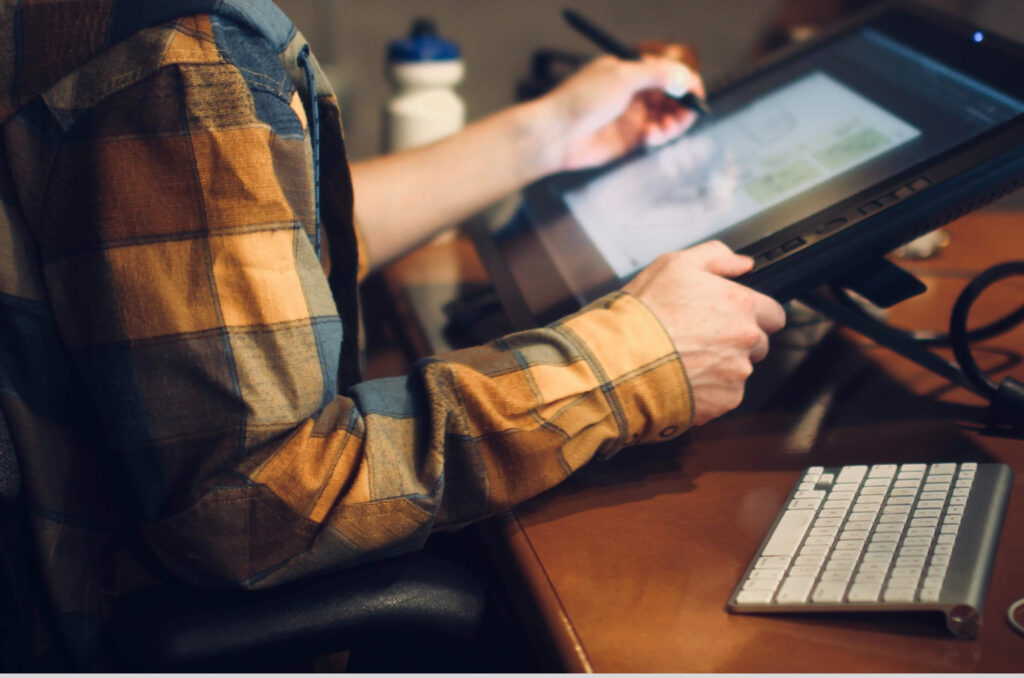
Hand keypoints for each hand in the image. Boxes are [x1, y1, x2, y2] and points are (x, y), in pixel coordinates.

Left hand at [538, 54, 705, 171]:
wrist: (557, 134)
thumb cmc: (581, 100)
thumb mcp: (622, 77)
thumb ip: (657, 74)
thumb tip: (686, 78)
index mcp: (630, 71)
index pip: (667, 72)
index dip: (685, 81)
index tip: (695, 92)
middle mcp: (634, 93)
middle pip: (672, 97)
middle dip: (683, 104)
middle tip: (688, 112)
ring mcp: (632, 117)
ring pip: (668, 118)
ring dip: (675, 122)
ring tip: (666, 128)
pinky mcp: (630, 140)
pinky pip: (657, 136)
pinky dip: (662, 136)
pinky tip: (652, 137)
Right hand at [623, 241, 786, 425]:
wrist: (620, 361)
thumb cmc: (644, 314)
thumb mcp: (673, 265)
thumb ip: (716, 257)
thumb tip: (743, 264)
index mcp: (741, 304)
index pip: (774, 314)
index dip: (754, 315)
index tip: (733, 318)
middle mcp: (746, 340)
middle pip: (758, 344)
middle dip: (737, 341)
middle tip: (701, 338)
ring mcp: (736, 374)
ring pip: (739, 371)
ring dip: (721, 367)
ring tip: (685, 360)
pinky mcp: (723, 402)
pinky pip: (724, 396)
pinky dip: (708, 391)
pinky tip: (683, 378)